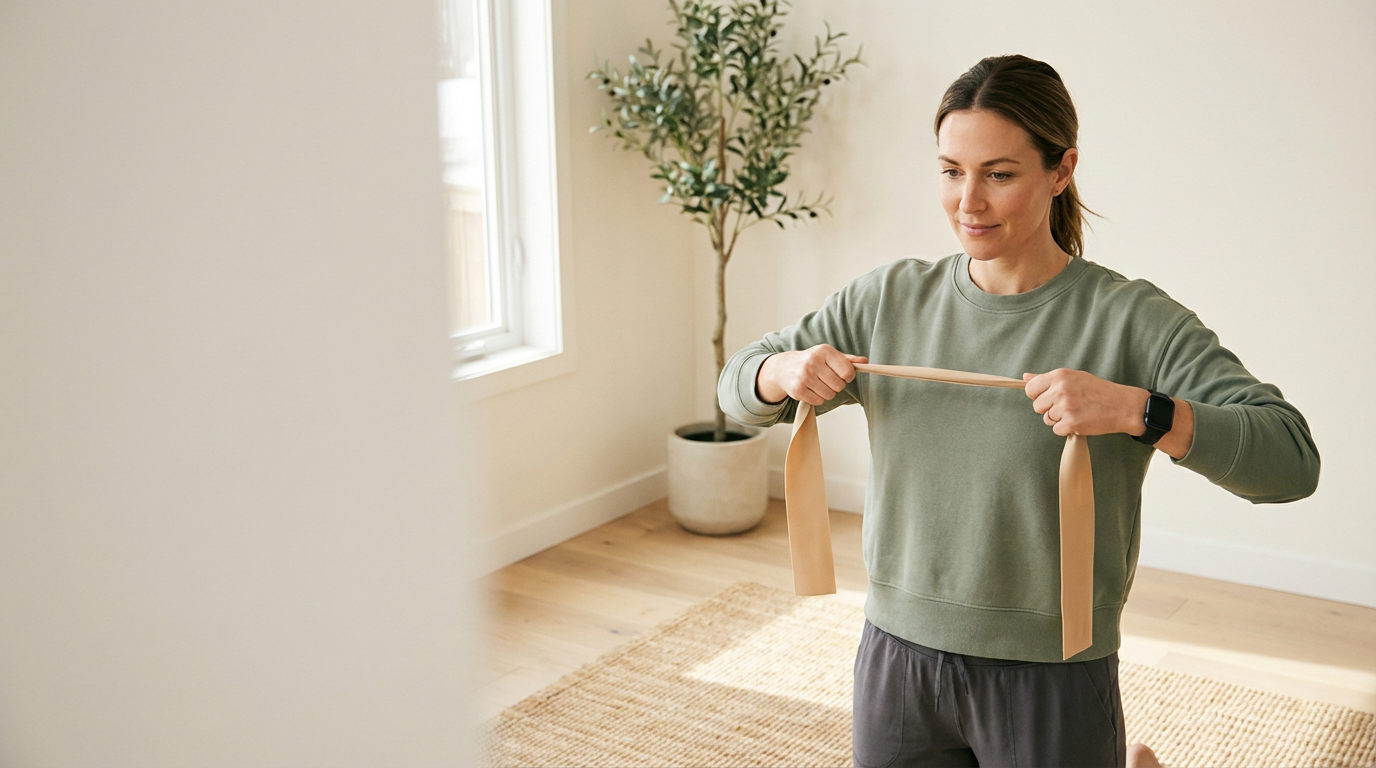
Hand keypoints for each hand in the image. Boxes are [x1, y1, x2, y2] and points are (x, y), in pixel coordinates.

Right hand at [757, 345, 867, 405]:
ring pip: (830, 395)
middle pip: (839, 386)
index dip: (848, 376)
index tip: (843, 375)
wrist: (784, 368)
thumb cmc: (810, 361)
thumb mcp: (828, 356)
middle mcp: (813, 362)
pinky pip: (819, 401)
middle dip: (836, 385)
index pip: (848, 371)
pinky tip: (810, 389)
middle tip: (827, 379)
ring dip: (827, 392)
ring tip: (818, 384)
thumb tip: (864, 362)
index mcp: (824, 351)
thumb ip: (848, 360)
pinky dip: (817, 398)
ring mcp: (804, 376)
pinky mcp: (797, 390)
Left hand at [1022, 369, 1146, 436]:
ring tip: (1077, 412)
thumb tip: (1025, 377)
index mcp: (1060, 376)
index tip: (1049, 398)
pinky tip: (1080, 420)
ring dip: (1059, 419)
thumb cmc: (1098, 391)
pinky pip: (1057, 430)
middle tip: (1069, 406)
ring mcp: (1065, 407)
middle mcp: (1060, 389)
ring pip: (1047, 419)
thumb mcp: (1074, 377)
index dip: (1038, 396)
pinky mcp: (1071, 423)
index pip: (1031, 389)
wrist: (1122, 406)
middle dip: (1049, 409)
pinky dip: (1067, 429)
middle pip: (1037, 406)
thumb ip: (1047, 378)